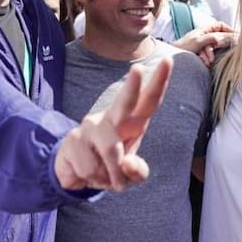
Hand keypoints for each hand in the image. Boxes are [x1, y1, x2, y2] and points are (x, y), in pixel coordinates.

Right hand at [55, 57, 172, 191]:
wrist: (76, 174)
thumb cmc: (109, 165)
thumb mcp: (129, 173)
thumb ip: (137, 172)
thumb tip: (128, 165)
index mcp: (132, 122)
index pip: (149, 100)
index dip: (159, 82)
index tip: (168, 61)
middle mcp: (112, 118)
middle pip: (124, 102)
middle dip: (132, 86)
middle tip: (137, 69)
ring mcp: (90, 126)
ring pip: (110, 150)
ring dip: (112, 175)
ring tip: (107, 179)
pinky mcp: (73, 139)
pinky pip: (91, 167)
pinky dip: (95, 180)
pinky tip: (88, 173)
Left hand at [175, 23, 235, 67]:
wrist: (171, 59)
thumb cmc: (182, 48)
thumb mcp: (198, 42)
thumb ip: (213, 38)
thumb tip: (227, 37)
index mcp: (204, 29)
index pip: (221, 25)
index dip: (229, 30)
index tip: (237, 37)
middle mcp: (204, 36)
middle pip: (220, 37)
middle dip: (222, 44)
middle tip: (232, 50)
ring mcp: (203, 46)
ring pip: (215, 48)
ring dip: (212, 54)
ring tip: (209, 61)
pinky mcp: (201, 55)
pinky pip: (209, 56)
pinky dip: (207, 59)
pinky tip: (205, 63)